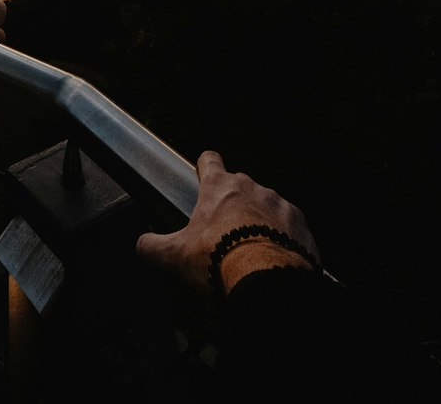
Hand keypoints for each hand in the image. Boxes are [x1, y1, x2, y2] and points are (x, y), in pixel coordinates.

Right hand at [136, 150, 318, 294]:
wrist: (268, 281)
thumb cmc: (220, 261)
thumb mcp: (176, 256)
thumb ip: (153, 247)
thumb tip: (141, 245)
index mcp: (219, 187)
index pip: (209, 160)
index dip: (204, 167)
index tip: (201, 177)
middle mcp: (250, 187)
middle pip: (238, 186)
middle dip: (232, 205)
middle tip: (224, 234)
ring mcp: (278, 203)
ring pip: (264, 205)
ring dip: (258, 221)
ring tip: (251, 250)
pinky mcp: (299, 223)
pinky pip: (288, 225)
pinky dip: (282, 237)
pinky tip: (273, 258)